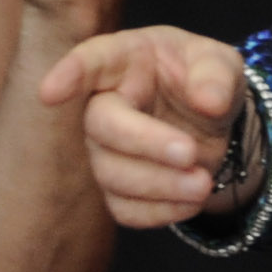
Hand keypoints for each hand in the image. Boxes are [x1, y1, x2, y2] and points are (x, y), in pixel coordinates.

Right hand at [40, 26, 246, 227]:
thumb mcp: (222, 64)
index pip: (90, 61)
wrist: (213, 123)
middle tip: (189, 152)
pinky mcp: (118, 188)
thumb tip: (209, 101)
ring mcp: (106, 148)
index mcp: (125, 61)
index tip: (50, 93)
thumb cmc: (205, 80)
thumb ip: (217, 75)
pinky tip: (192, 199)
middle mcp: (105, 103)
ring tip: (203, 182)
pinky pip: (125, 209)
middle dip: (144, 143)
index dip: (69, 75)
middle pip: (101, 125)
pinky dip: (162, 211)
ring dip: (160, 184)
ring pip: (111, 174)